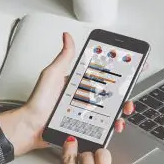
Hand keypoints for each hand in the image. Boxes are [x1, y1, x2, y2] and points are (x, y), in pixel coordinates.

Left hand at [0, 32, 134, 156]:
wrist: (31, 127)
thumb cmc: (38, 102)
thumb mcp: (52, 74)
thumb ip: (64, 57)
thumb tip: (67, 37)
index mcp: (78, 82)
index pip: (102, 73)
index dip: (119, 70)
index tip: (132, 65)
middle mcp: (83, 97)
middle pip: (111, 93)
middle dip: (125, 92)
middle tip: (128, 91)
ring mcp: (85, 112)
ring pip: (111, 110)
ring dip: (122, 110)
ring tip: (124, 110)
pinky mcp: (86, 126)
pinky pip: (103, 126)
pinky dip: (112, 125)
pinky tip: (114, 124)